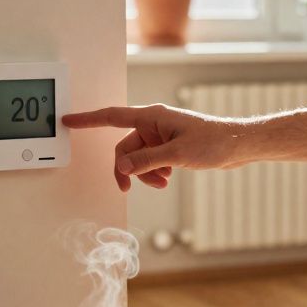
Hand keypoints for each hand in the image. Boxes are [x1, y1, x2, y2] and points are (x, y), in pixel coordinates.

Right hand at [62, 104, 242, 191]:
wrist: (238, 145)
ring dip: (145, 173)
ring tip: (164, 181)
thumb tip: (122, 167)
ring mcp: (161, 136)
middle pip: (125, 148)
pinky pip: (150, 162)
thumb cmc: (214, 142)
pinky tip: (169, 177)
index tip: (67, 120)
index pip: (112, 117)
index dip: (87, 119)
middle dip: (129, 169)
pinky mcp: (169, 147)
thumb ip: (147, 161)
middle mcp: (154, 124)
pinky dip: (155, 173)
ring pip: (138, 159)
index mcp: (152, 117)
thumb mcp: (177, 155)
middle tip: (130, 188)